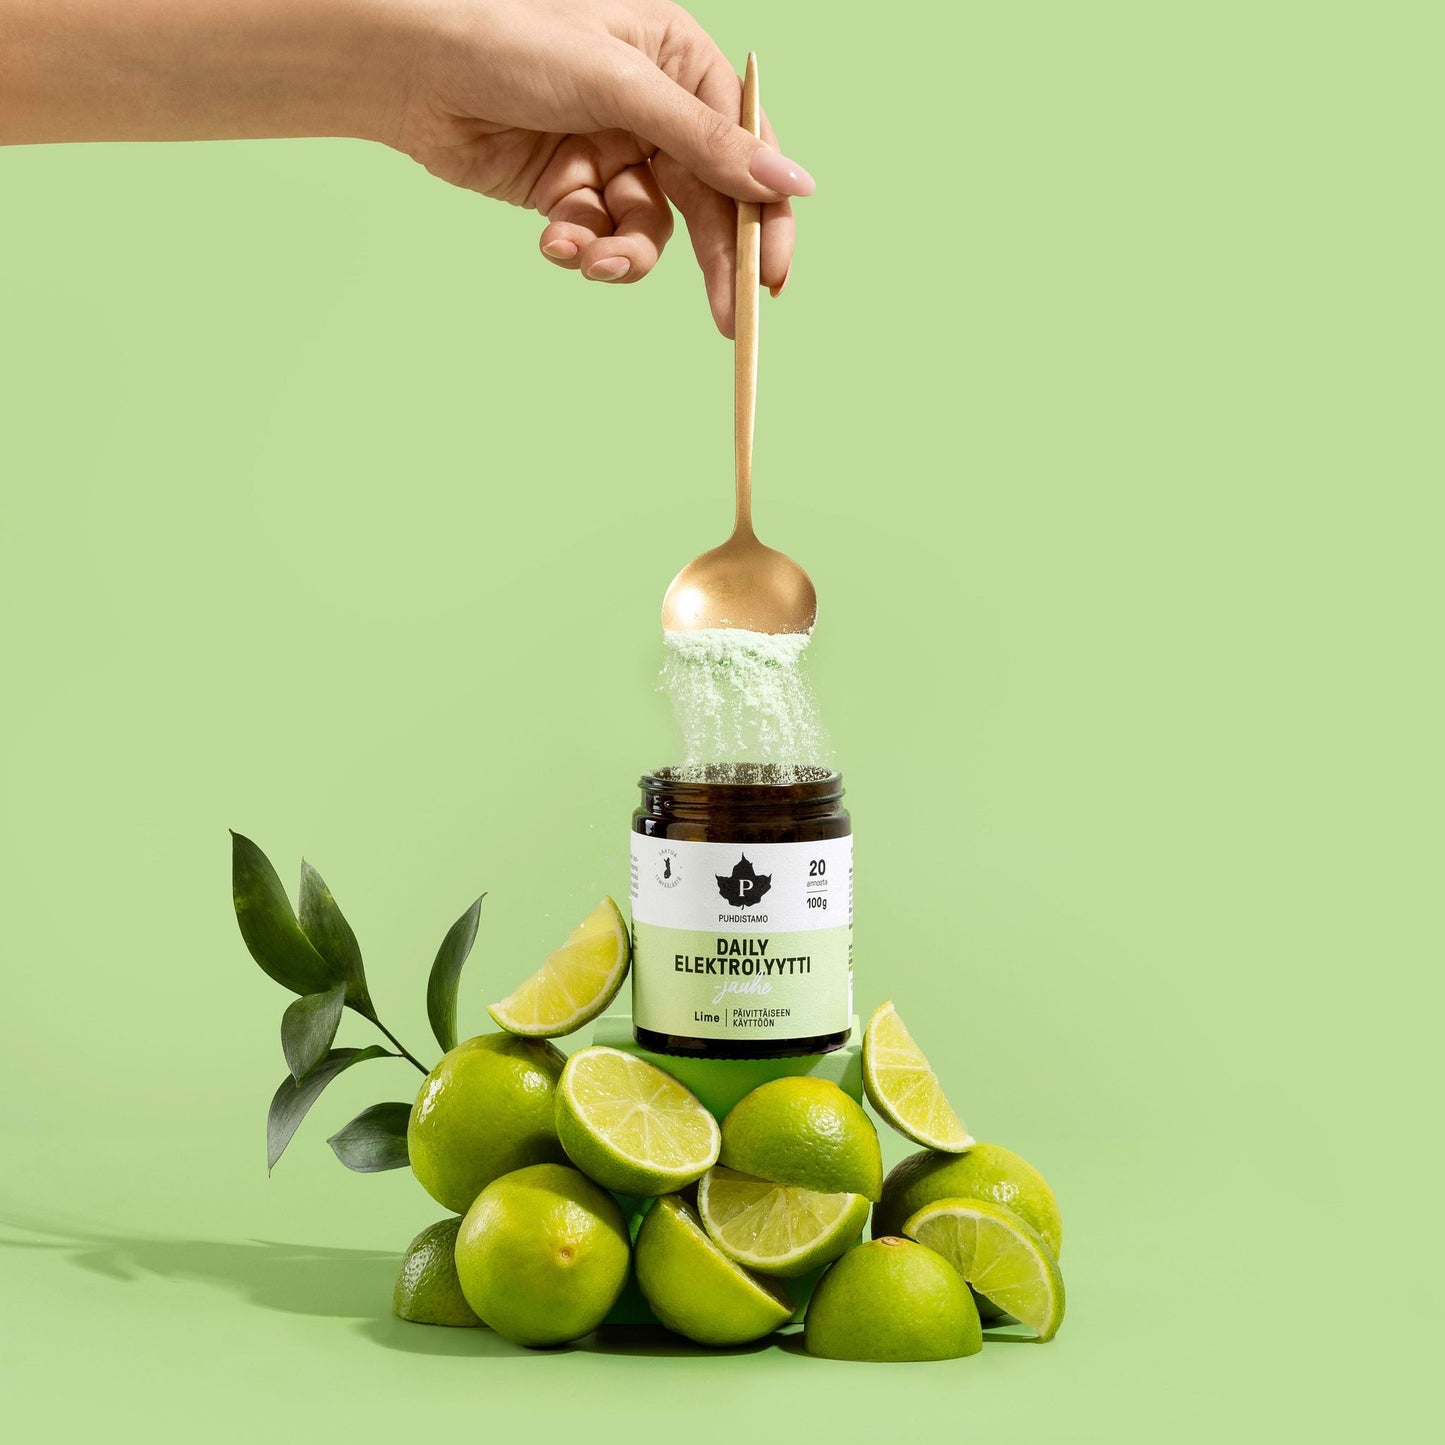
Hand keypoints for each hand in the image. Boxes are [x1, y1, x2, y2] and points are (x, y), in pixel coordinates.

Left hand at [394, 0, 814, 335]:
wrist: (409, 64)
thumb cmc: (511, 37)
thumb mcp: (620, 86)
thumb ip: (706, 143)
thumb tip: (793, 186)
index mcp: (680, 64)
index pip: (745, 149)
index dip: (766, 215)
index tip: (773, 275)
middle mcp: (653, 111)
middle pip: (707, 202)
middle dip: (713, 262)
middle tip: (730, 320)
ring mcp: (611, 154)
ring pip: (649, 229)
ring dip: (624, 254)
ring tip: (591, 260)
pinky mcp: (570, 192)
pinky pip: (598, 236)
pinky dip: (579, 247)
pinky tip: (552, 240)